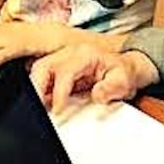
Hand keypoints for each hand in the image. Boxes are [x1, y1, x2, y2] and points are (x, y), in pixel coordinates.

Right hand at [30, 45, 158, 112]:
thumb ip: (111, 87)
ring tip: (41, 108)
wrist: (127, 69)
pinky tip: (45, 105)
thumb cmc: (124, 73)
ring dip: (36, 89)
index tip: (58, 110)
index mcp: (85, 54)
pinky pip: (43, 78)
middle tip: (39, 109)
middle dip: (37, 88)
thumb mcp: (124, 81)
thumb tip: (97, 95)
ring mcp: (62, 60)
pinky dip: (40, 91)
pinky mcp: (59, 69)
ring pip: (38, 70)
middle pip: (43, 66)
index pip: (64, 71)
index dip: (59, 92)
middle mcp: (70, 53)